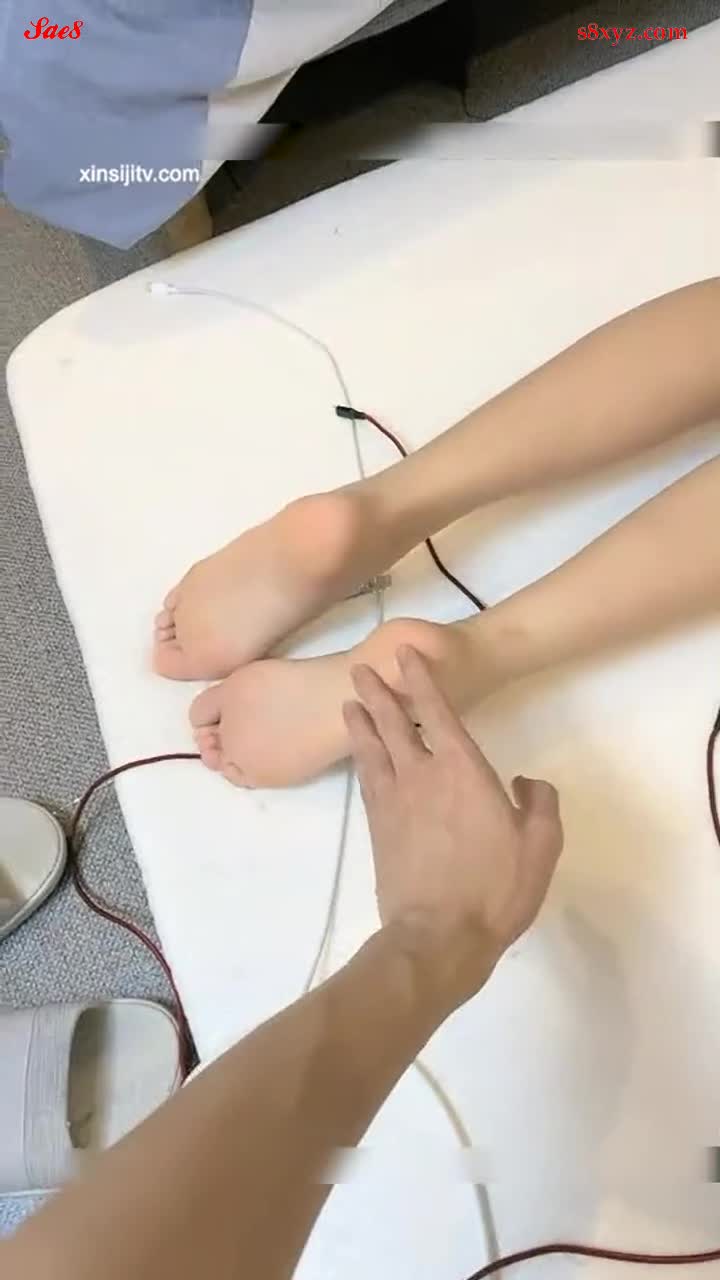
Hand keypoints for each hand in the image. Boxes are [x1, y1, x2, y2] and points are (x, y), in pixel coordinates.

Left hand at [342, 645, 562, 1014]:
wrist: (439, 936)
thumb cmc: (495, 889)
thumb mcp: (541, 845)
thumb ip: (539, 804)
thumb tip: (523, 782)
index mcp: (463, 770)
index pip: (438, 712)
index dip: (421, 680)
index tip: (406, 655)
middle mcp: (422, 775)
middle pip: (394, 723)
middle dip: (379, 692)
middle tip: (362, 668)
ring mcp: (395, 802)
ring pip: (372, 748)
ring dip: (361, 722)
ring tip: (350, 702)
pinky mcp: (379, 829)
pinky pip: (367, 780)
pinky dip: (360, 758)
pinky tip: (359, 753)